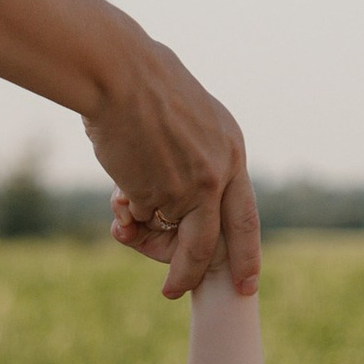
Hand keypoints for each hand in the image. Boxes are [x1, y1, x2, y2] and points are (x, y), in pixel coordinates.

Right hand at [85, 46, 259, 298]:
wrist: (120, 73)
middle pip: (213, 242)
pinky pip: (140, 220)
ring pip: (169, 234)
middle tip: (173, 291)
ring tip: (123, 226)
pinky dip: (124, 214)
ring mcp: (188, 188)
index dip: (247, 253)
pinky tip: (115, 192)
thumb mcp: (191, 120)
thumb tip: (179, 206)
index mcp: (232, 151)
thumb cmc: (144, 88)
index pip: (246, 215)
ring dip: (144, 239)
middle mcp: (219, 174)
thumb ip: (197, 157)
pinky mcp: (156, 194)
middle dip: (191, 273)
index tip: (248, 282)